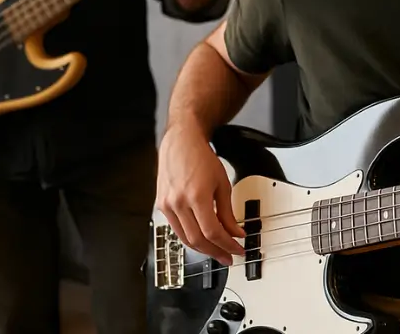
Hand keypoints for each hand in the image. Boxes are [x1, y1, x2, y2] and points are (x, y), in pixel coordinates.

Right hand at [155, 126, 245, 264]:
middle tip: (228, 256)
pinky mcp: (161, 205)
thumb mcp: (222, 184)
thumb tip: (235, 232)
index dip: (227, 245)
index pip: (212, 232)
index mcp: (196, 196)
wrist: (181, 142)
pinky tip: (201, 238)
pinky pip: (176, 229)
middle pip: (198, 240)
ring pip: (185, 238)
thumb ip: (228, 212)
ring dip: (202, 249)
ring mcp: (167, 205)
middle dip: (215, 252)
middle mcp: (178, 202)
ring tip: (216, 251)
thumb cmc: (200, 157)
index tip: (237, 249)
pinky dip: (190, 237)